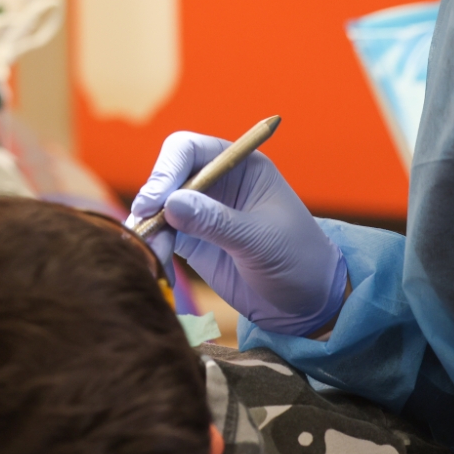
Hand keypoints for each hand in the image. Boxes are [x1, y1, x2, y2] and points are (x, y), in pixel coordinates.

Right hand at [130, 131, 346, 336]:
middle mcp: (217, 182)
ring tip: (153, 252)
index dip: (167, 168)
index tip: (155, 199)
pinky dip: (154, 246)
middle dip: (153, 199)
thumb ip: (216, 221)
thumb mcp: (261, 240)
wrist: (308, 303)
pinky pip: (162, 235)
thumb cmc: (298, 260)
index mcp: (241, 166)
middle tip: (145, 226)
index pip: (190, 150)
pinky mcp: (192, 240)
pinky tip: (156, 262)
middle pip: (167, 175)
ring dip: (150, 226)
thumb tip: (170, 204)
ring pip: (159, 207)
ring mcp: (202, 211)